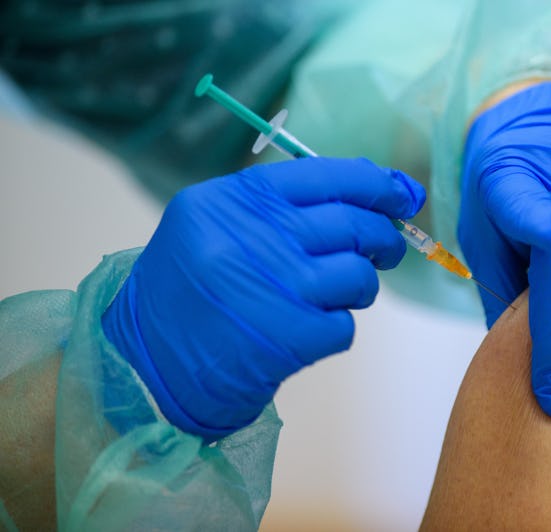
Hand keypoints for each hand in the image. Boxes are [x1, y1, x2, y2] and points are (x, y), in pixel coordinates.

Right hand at [102, 157, 425, 438]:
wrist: (149, 363)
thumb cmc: (188, 290)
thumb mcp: (215, 223)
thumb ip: (282, 204)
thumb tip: (374, 190)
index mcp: (237, 199)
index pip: (330, 175)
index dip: (377, 183)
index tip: (401, 194)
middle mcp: (259, 236)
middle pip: (355, 223)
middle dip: (385, 237)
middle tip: (387, 248)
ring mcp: (279, 287)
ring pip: (359, 275)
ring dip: (360, 286)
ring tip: (337, 294)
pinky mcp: (294, 336)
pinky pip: (346, 324)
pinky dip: (335, 328)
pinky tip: (305, 330)